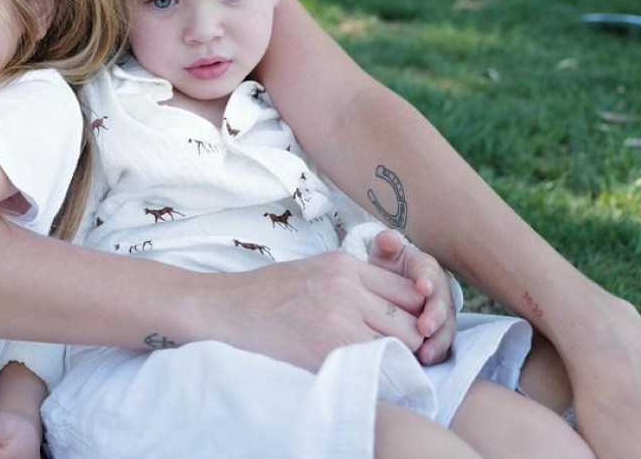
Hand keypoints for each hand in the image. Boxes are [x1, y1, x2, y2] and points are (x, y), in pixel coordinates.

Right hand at [212, 250, 425, 370]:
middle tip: (404, 356)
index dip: (416, 315)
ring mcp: (336, 318)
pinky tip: (363, 375)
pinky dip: (376, 375)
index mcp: (345, 265)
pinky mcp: (325, 349)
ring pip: (399, 346)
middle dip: (413, 341)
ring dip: (397, 360)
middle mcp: (346, 287)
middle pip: (411, 320)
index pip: (408, 290)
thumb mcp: (316, 271)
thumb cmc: (267, 295)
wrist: (224, 309)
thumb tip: (396, 305)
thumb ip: (354, 282)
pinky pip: (373, 367)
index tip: (410, 332)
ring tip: (383, 367)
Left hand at [367, 230, 456, 363]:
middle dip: (435, 316)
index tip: (422, 288)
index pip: (431, 274)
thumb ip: (386, 246)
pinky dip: (435, 355)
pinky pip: (441, 346)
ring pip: (445, 330)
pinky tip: (424, 362)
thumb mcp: (383, 256)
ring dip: (437, 342)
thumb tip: (387, 238)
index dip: (428, 281)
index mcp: (426, 270)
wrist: (382, 289)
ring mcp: (440, 316)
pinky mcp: (437, 336)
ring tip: (425, 354)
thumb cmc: (384, 270)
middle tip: (424, 327)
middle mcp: (438, 294)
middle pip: (442, 305)